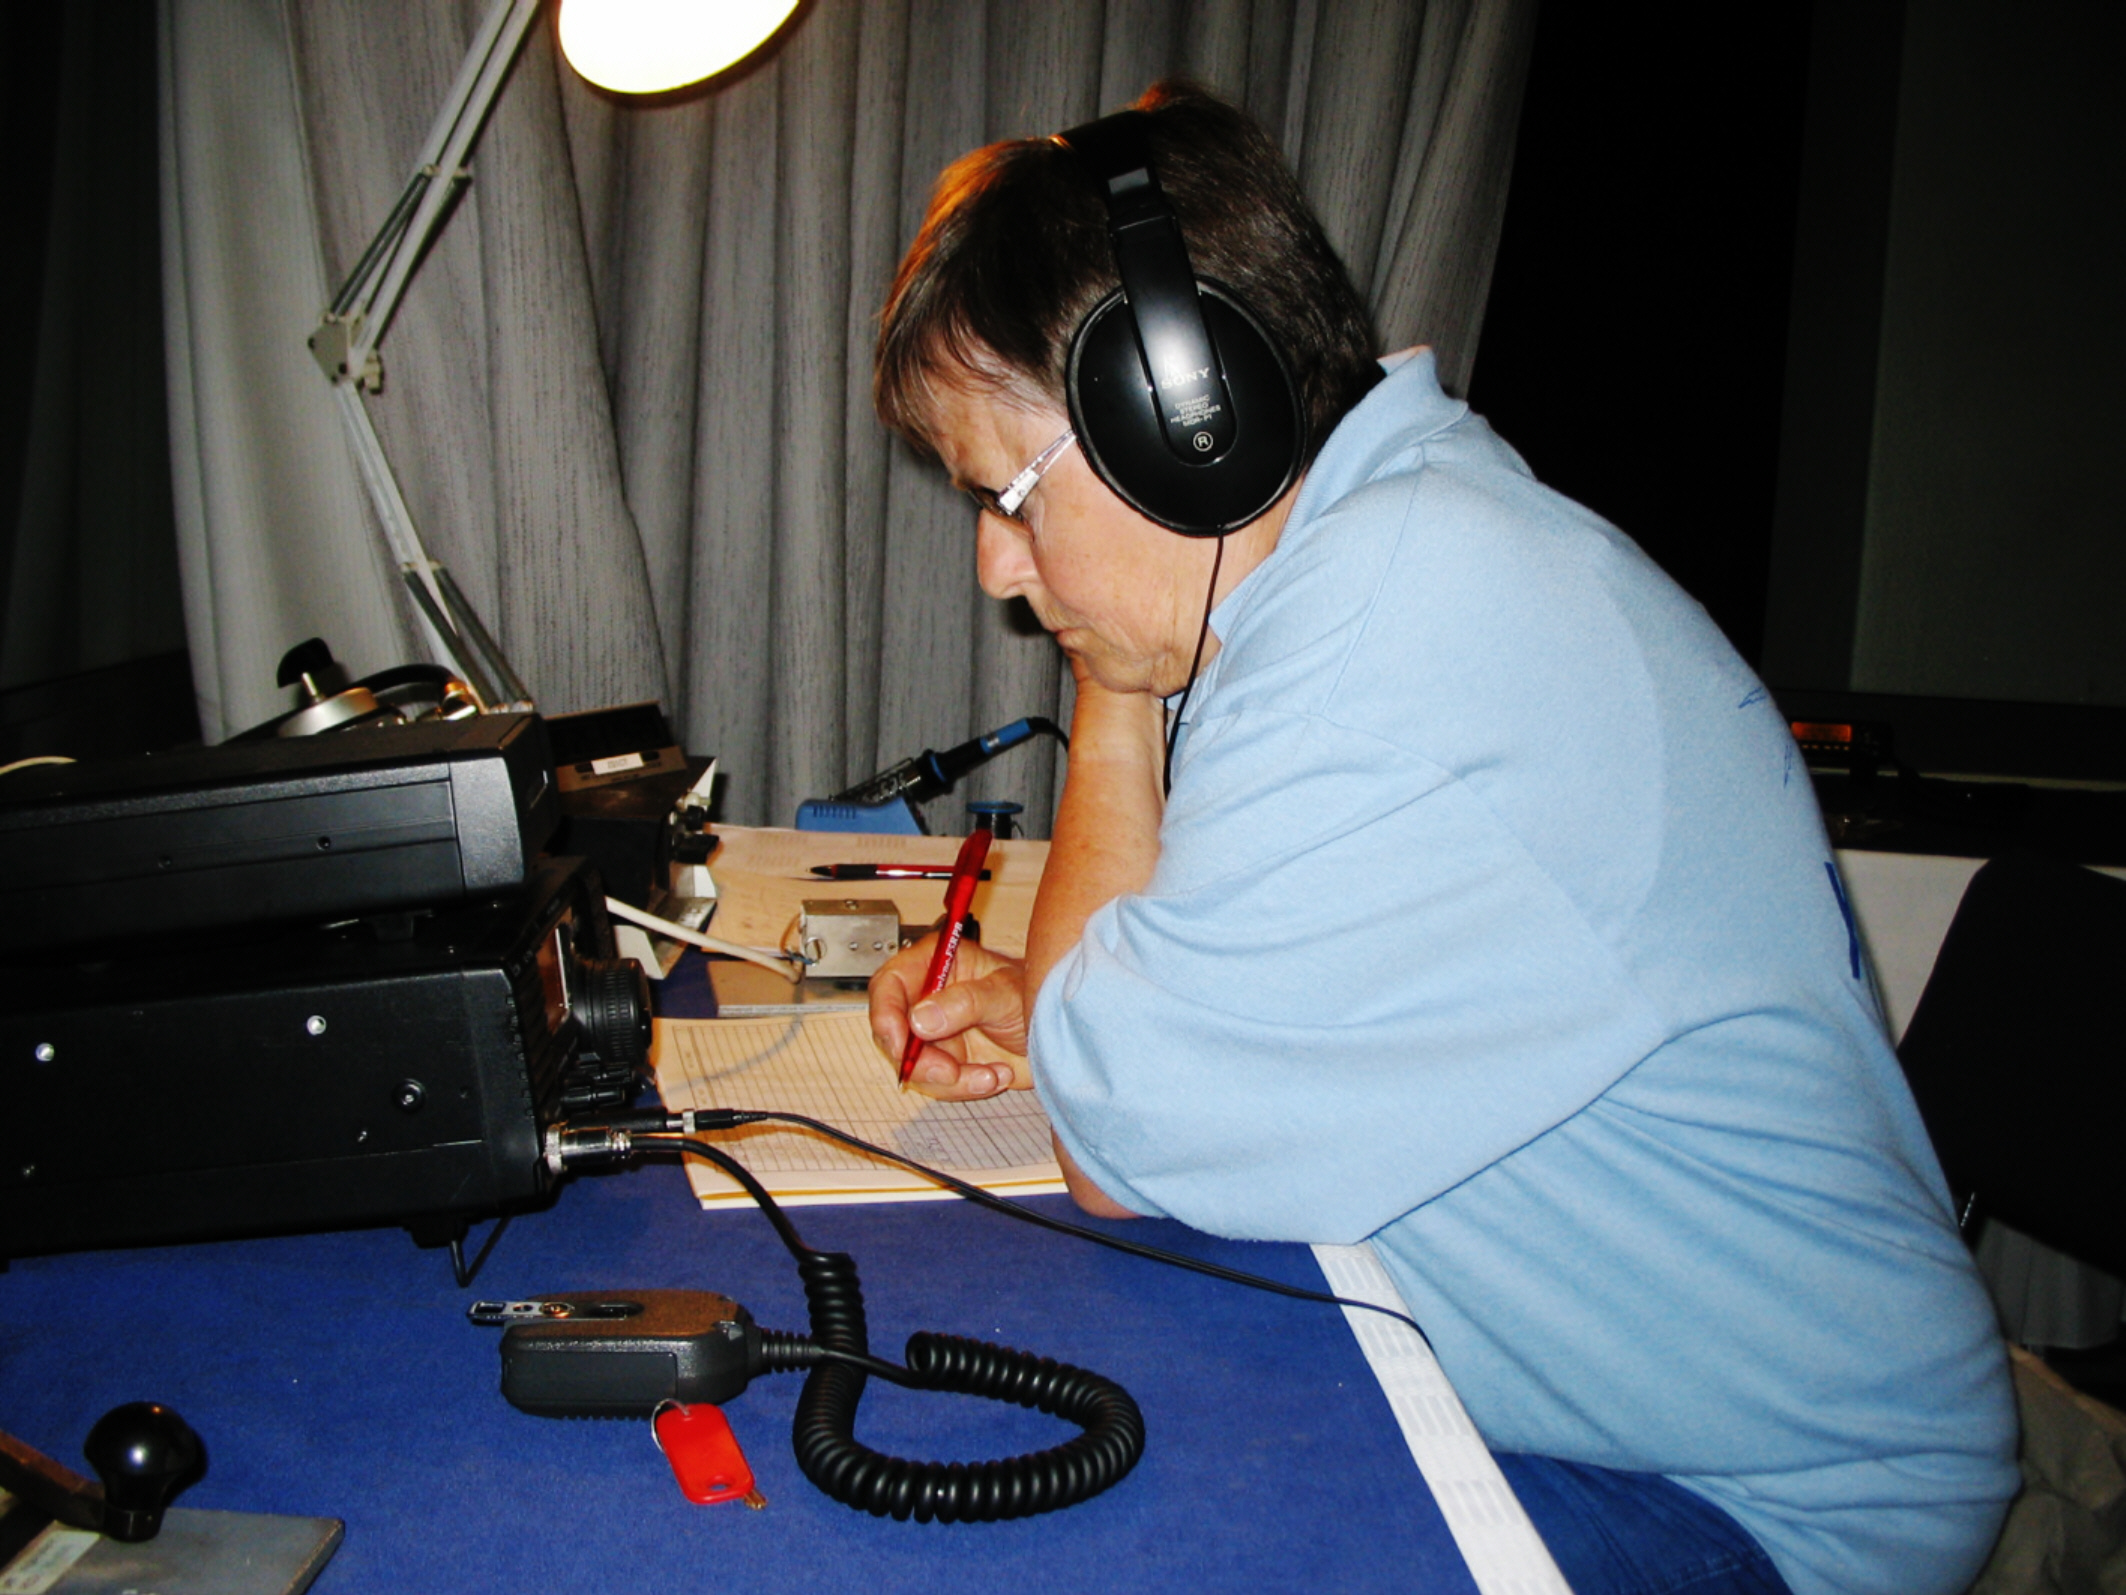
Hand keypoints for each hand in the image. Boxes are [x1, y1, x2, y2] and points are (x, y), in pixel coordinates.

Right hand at [868, 930, 1032, 1099]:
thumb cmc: (1038, 994)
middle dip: (918, 1060)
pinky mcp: (949, 1061)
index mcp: (937, 965)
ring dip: (950, 1079)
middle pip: (894, 1032)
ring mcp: (937, 1033)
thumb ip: (965, 1002)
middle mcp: (930, 998)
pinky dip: (965, 1087)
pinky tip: (994, 1075)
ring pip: (914, 1065)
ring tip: (989, 1073)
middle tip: (948, 1072)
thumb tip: (921, 1019)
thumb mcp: (1005, 993)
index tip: (899, 1042)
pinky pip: (939, 1084)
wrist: (1061, 1032)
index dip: (885, 1014)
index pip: (889, 984)